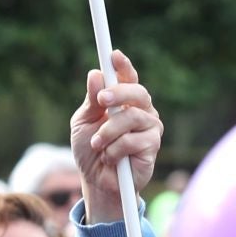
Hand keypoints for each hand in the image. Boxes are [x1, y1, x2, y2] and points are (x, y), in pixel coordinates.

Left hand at [70, 49, 160, 224]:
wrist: (96, 181)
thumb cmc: (91, 150)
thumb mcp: (83, 123)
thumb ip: (91, 101)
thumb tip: (96, 74)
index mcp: (124, 102)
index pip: (128, 78)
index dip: (122, 66)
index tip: (112, 55)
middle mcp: (141, 110)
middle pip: (137, 92)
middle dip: (118, 93)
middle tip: (102, 101)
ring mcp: (150, 127)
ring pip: (131, 118)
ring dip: (107, 133)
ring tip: (98, 145)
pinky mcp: (152, 145)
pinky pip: (131, 141)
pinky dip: (113, 151)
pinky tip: (111, 158)